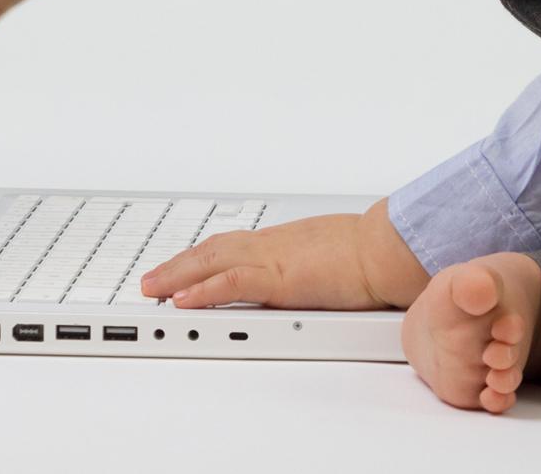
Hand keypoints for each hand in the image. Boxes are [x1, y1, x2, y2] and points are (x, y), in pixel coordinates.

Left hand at [141, 213, 387, 311]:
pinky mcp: (280, 279)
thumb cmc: (373, 252)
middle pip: (213, 250)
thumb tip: (316, 278)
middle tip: (152, 280)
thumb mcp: (334, 256)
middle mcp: (273, 245)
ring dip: (178, 275)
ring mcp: (274, 260)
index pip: (233, 246)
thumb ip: (316, 266)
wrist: (389, 247)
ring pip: (212, 262)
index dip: (203, 257)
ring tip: (152, 289)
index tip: (184, 266)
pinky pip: (232, 284)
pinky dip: (204, 290)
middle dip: (179, 265)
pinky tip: (183, 299)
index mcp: (285, 241)